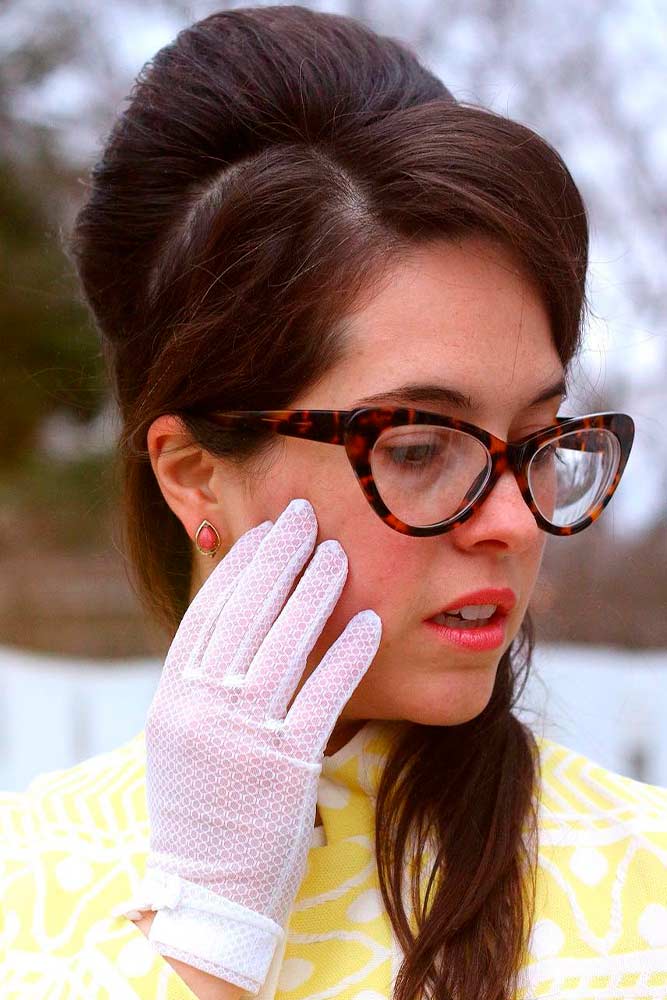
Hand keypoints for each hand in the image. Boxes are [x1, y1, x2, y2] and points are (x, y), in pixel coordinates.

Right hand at [127, 497, 381, 991]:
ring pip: (283, 644)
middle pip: (245, 615)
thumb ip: (202, 682)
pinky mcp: (285, 766)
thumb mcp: (182, 738)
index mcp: (173, 698)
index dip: (239, 567)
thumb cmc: (201, 809)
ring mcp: (242, 736)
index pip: (209, 614)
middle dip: (278, 558)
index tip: (264, 531)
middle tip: (304, 517)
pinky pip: (322, 695)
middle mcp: (202, 709)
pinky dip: (346, 653)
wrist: (210, 892)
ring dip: (313, 591)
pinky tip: (367, 620)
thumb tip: (237, 620)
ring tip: (336, 553)